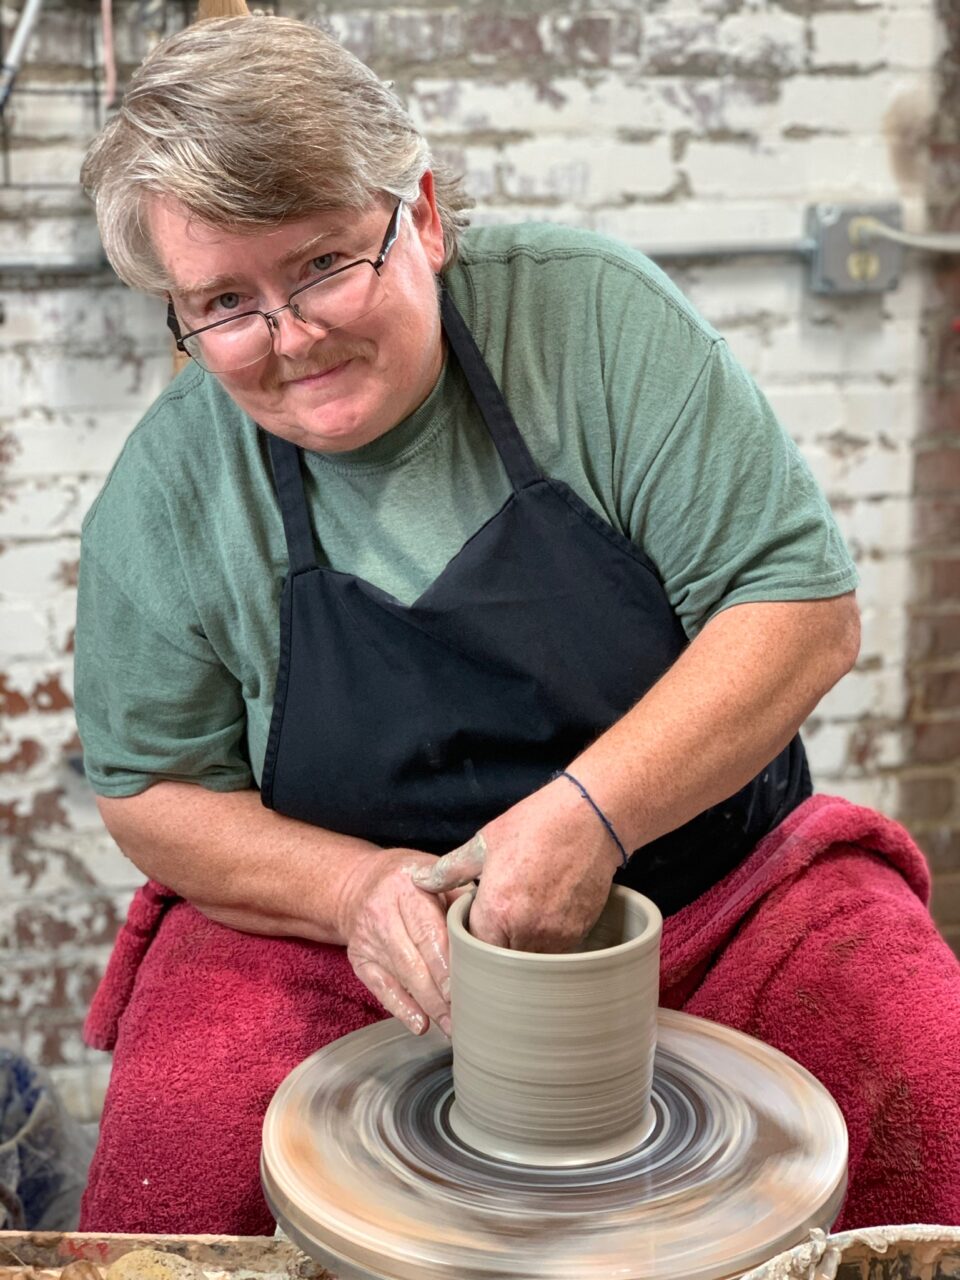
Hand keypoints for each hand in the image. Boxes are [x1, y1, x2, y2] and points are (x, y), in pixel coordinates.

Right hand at [338, 849, 463, 1036]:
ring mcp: (367, 938)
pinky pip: (380, 988)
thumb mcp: (436, 877)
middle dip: (439, 993)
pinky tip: (420, 1024)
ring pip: (399, 978)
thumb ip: (462, 900)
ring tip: (451, 1027)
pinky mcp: (359, 959)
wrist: (361, 885)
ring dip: (427, 1006)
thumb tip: (492, 932)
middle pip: (413, 960)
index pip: (428, 932)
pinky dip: (400, 1008)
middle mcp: (382, 912)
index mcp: (407, 888)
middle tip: (465, 1016)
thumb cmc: (411, 883)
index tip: (466, 988)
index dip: (446, 964)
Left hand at [411, 778, 621, 950]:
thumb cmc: (535, 825)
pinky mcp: (579, 934)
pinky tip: (543, 918)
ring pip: (530, 964)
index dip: (468, 947)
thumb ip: (449, 870)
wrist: (590, 818)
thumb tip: (417, 879)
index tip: (468, 940)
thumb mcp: (485, 843)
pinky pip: (554, 954)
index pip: (473, 952)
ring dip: (520, 953)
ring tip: (519, 923)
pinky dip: (544, 945)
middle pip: (501, 965)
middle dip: (494, 954)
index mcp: (497, 910)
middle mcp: (527, 931)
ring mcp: (557, 936)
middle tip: (492, 933)